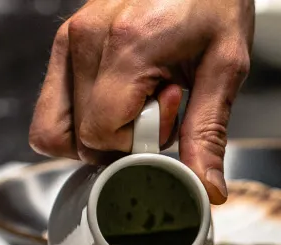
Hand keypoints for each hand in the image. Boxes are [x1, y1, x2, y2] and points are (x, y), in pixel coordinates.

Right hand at [28, 0, 253, 203]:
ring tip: (138, 105)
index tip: (171, 122)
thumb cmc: (215, 1)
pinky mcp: (65, 39)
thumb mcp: (226, 65)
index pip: (101, 136)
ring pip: (54, 128)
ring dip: (95, 134)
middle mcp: (86, 40)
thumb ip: (209, 131)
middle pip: (77, 139)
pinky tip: (124, 95)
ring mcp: (70, 38)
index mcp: (126, 47)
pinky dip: (84, 116)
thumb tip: (206, 189)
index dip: (136, 147)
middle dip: (120, 143)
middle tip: (160, 110)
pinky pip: (55, 104)